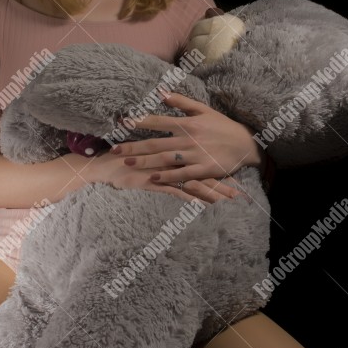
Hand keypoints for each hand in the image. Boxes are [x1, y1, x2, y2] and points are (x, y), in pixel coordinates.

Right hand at [66, 150, 239, 203]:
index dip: (218, 162)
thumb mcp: (146, 146)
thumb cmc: (126, 155)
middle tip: (240, 192)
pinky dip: (192, 198)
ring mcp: (166, 171)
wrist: (106, 164)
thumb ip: (161, 142)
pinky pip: (179, 191)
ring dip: (213, 193)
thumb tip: (175, 141)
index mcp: (173, 147)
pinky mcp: (158, 183)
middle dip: (223, 182)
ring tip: (231, 202)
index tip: (236, 168)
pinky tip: (206, 206)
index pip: (201, 154)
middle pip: (203, 170)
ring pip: (195, 182)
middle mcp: (173, 158)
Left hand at [110, 92, 265, 186]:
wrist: (246, 144)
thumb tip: (161, 92)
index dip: (138, 123)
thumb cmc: (222, 126)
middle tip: (114, 150)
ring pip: (164, 159)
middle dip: (133, 147)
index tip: (121, 124)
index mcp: (187, 123)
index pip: (157, 122)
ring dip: (145, 161)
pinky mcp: (203, 170)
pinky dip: (167, 176)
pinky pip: (182, 173)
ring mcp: (195, 155)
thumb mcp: (203, 110)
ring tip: (127, 163)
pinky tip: (153, 177)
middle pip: (155, 143)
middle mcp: (188, 139)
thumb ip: (181, 102)